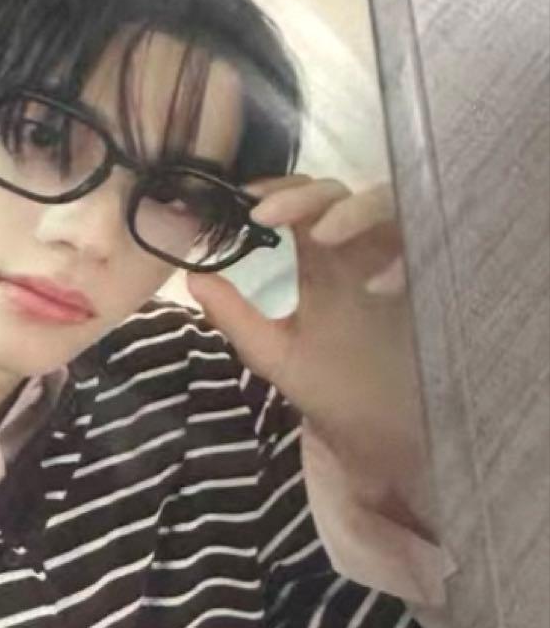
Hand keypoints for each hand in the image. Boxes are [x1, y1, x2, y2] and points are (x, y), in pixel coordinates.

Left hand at [187, 175, 434, 534]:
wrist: (379, 434)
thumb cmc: (332, 387)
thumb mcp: (275, 353)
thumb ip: (235, 316)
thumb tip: (192, 276)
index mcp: (323, 261)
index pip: (299, 205)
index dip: (275, 192)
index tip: (245, 204)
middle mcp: (361, 252)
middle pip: (338, 193)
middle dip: (305, 196)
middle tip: (268, 217)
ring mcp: (402, 262)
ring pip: (388, 204)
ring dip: (355, 212)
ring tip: (325, 237)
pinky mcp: (436, 282)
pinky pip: (432, 249)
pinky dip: (407, 258)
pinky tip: (384, 284)